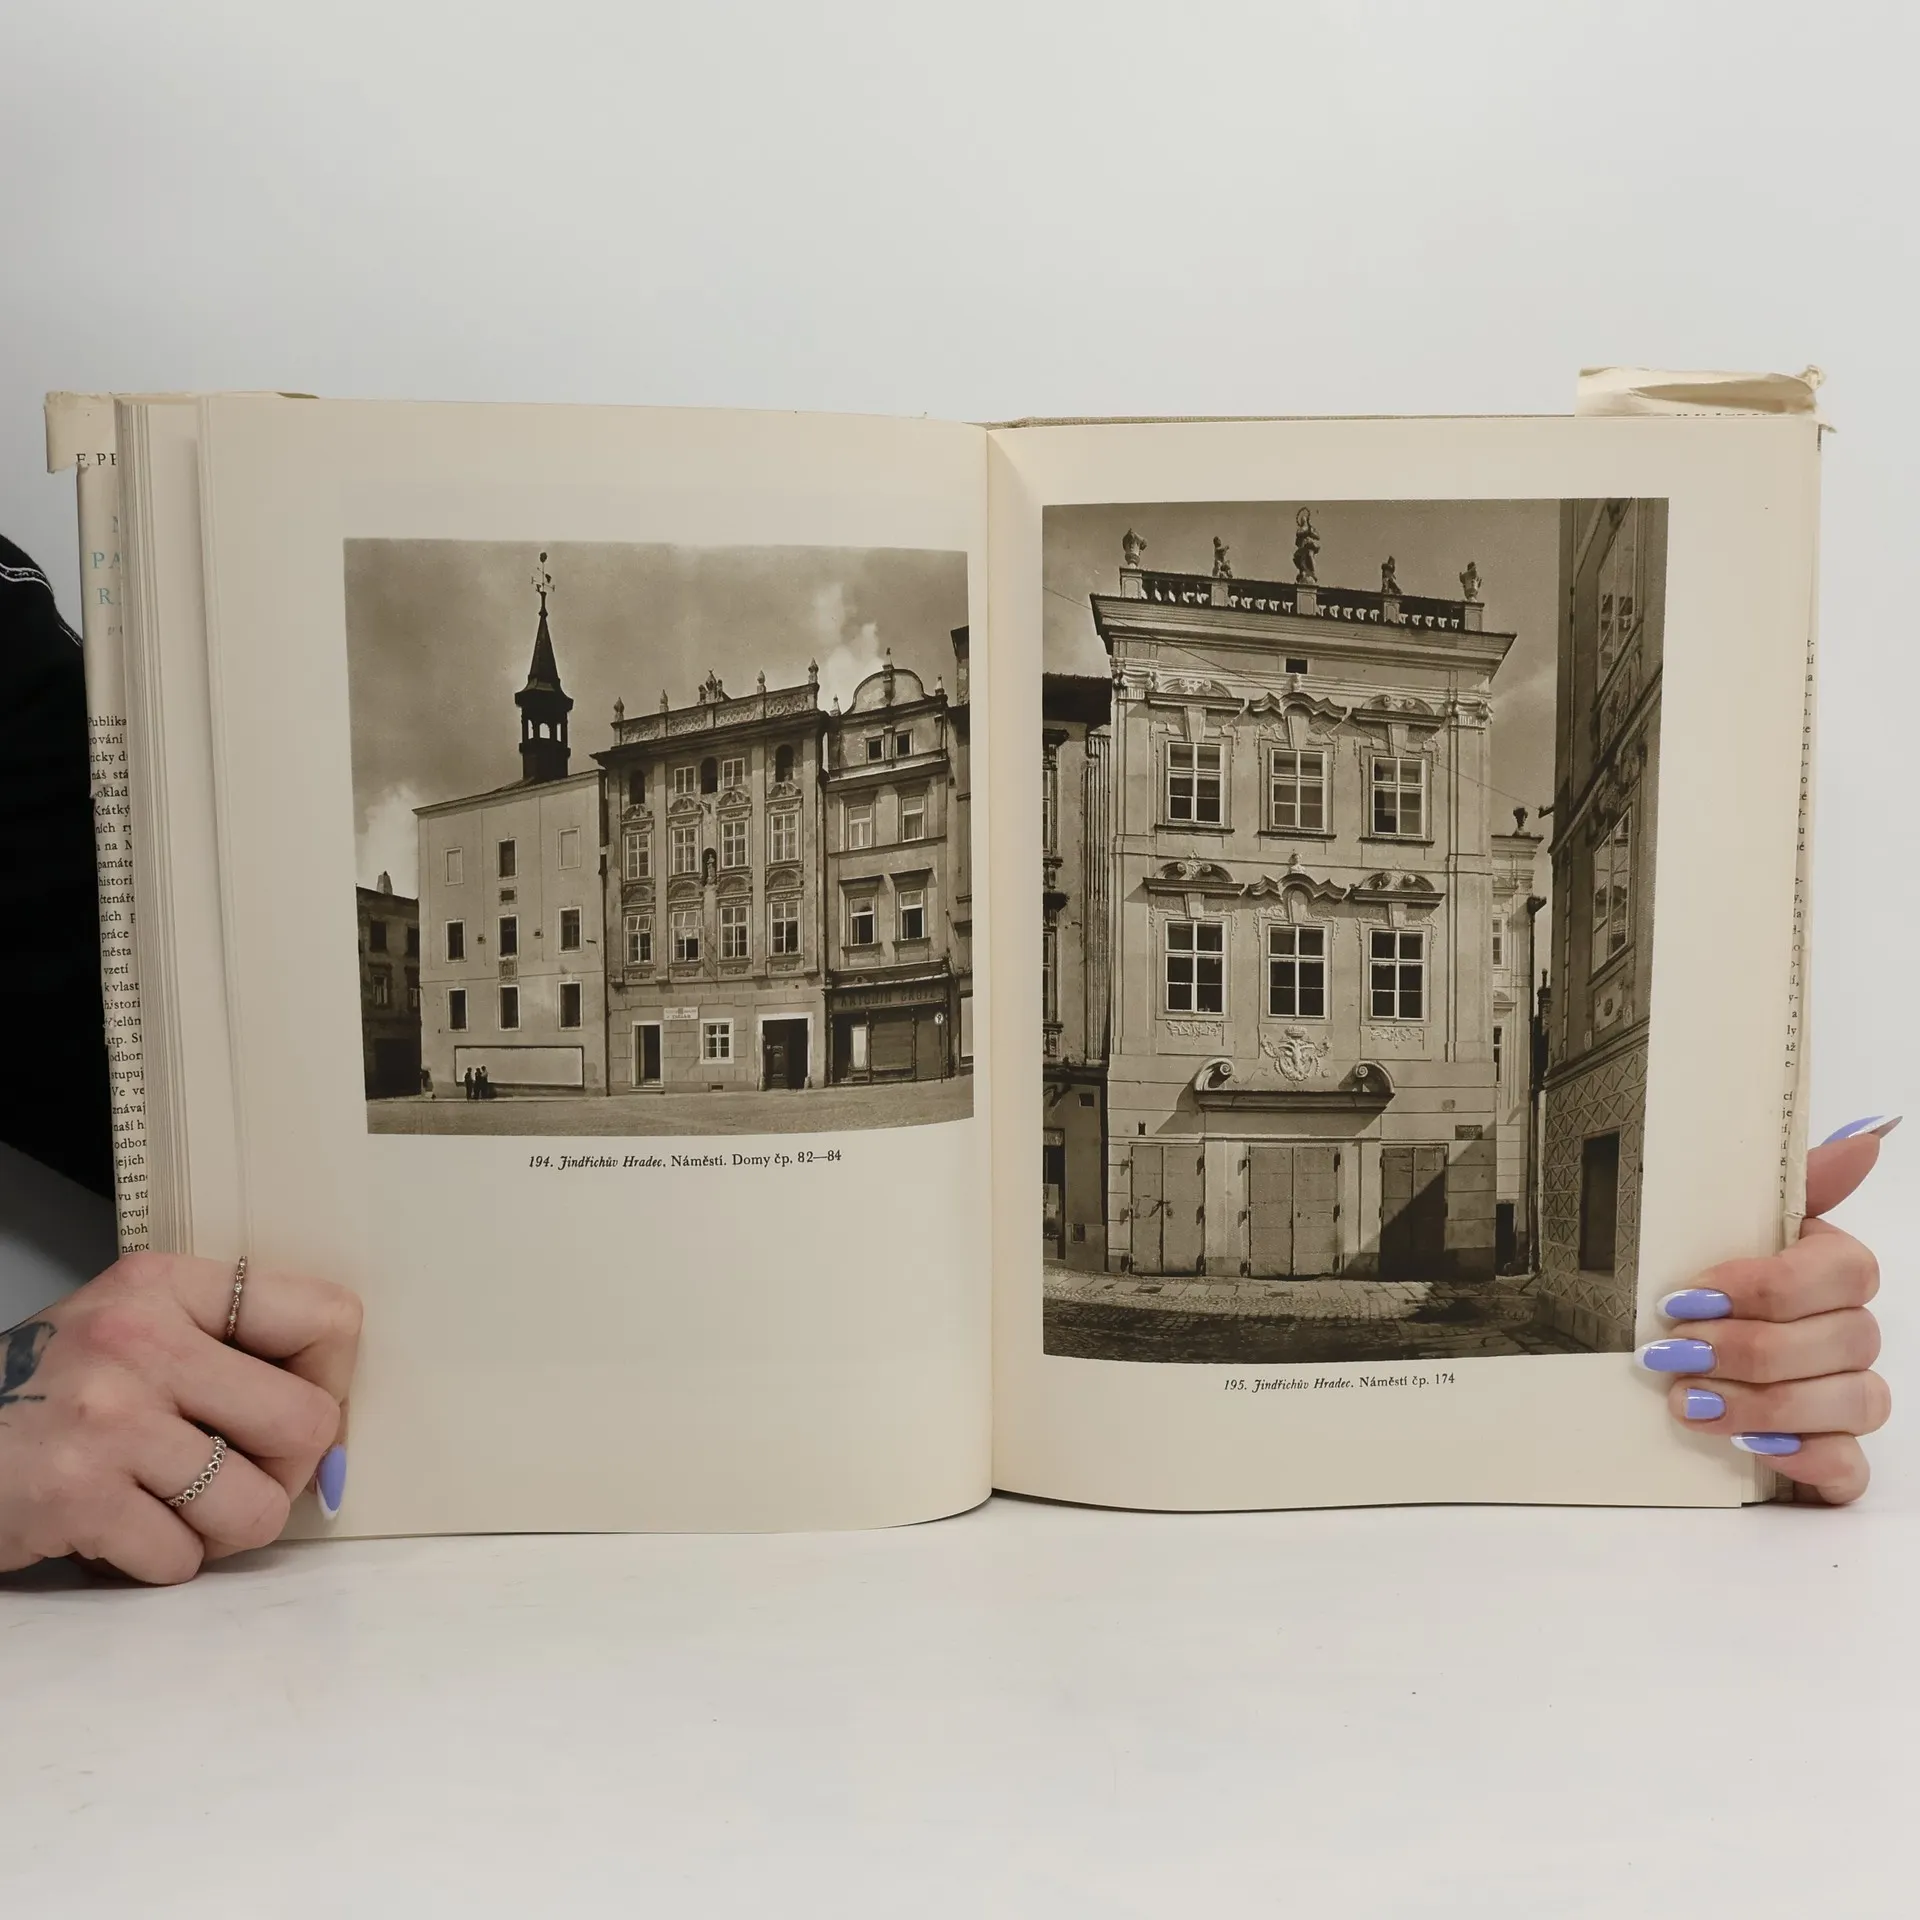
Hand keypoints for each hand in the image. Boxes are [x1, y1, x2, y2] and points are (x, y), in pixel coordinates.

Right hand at [0, 1253, 360, 1582]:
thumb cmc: (46, 1397)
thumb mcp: (133, 1333)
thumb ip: (231, 1356)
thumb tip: (335, 1439)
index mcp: (165, 1285)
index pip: (328, 1316)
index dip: (332, 1382)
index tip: (298, 1413)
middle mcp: (139, 1339)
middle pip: (308, 1422)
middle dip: (287, 1472)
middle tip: (239, 1479)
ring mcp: (107, 1417)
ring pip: (257, 1506)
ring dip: (223, 1529)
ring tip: (171, 1507)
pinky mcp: (74, 1495)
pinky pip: (183, 1558)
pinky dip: (160, 1562)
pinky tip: (118, 1531)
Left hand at [1643, 1120, 1895, 1503]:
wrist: (1661, 1358)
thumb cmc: (1701, 1285)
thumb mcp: (1722, 1223)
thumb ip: (1793, 1180)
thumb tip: (1869, 1136)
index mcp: (1830, 1271)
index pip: (1845, 1272)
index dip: (1767, 1287)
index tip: (1687, 1298)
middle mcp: (1849, 1333)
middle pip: (1846, 1341)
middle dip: (1751, 1350)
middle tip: (1675, 1354)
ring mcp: (1847, 1397)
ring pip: (1852, 1403)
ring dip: (1765, 1404)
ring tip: (1688, 1401)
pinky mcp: (1832, 1456)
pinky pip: (1851, 1469)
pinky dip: (1808, 1459)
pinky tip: (1755, 1447)